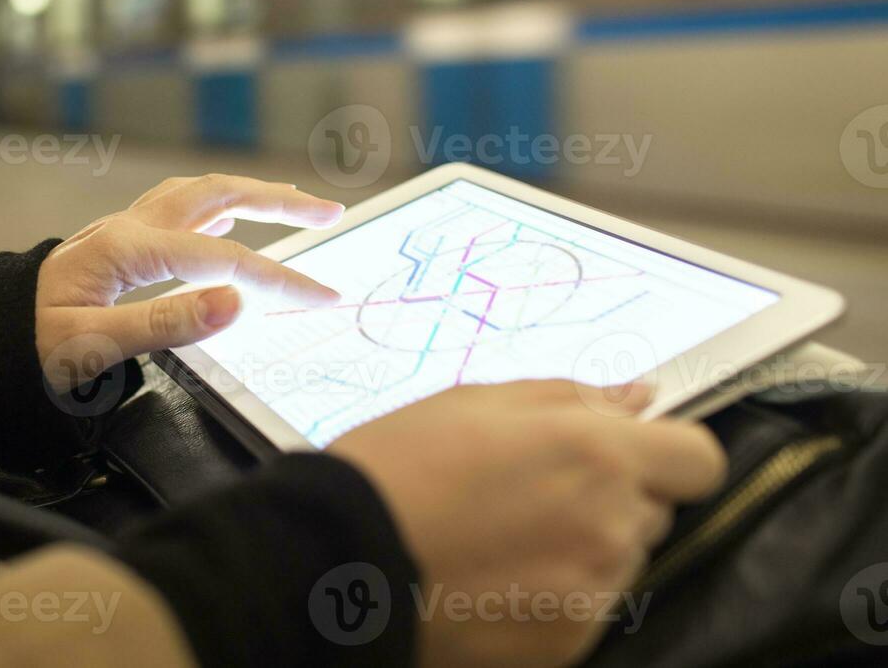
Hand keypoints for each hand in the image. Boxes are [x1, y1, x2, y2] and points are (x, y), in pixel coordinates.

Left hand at [35, 174, 343, 390]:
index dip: (279, 279)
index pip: (225, 260)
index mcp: (128, 250)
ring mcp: (123, 227)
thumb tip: (237, 303)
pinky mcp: (119, 239)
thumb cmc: (28, 344)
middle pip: (218, 195)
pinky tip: (231, 215)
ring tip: (295, 203)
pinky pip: (180, 206)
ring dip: (251, 193)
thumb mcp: (91, 348)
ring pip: (199, 192)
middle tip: (330, 213)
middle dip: (279, 201)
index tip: (323, 297)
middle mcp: (129, 226)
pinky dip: (218, 203)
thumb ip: (165, 324)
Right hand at [329, 381, 726, 667]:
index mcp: (596, 453)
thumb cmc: (399, 464)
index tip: (626, 450)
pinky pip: (590, 603)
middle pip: (655, 508)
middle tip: (531, 486)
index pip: (698, 458)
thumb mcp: (475, 401)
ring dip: (585, 541)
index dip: (666, 450)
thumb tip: (637, 397)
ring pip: (622, 557)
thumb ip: (570, 397)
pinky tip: (496, 573)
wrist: (339, 559)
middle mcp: (611, 525)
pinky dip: (558, 589)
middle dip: (612, 493)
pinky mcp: (569, 640)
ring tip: (503, 532)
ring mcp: (593, 590)